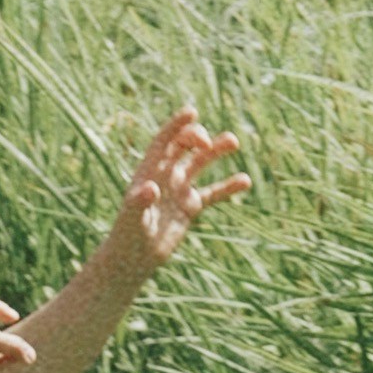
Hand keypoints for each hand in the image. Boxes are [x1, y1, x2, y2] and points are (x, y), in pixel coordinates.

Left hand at [108, 110, 248, 276]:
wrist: (133, 260)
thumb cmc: (127, 237)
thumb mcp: (133, 219)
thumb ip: (140, 202)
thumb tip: (151, 188)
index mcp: (149, 172)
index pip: (163, 142)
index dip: (176, 126)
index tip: (191, 112)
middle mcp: (165, 176)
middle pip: (184, 146)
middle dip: (197, 137)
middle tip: (208, 143)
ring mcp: (179, 190)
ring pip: (201, 163)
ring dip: (216, 151)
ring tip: (234, 142)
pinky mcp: (190, 207)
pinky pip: (213, 192)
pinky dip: (228, 186)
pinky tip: (244, 181)